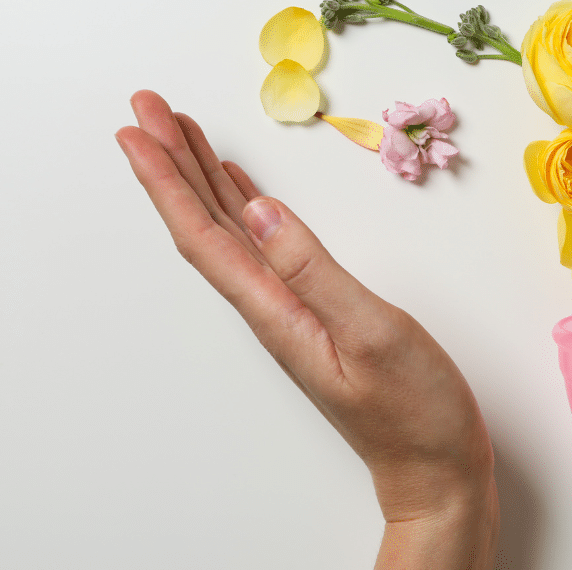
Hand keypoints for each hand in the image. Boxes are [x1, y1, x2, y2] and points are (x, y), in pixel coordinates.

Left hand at [116, 91, 496, 569]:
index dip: (167, 179)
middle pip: (206, 225)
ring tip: (181, 132)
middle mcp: (273, 307)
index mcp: (276, 310)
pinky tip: (241, 190)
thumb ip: (314, 270)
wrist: (433, 465)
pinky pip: (264, 246)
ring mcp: (293, 310)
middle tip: (147, 106)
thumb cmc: (412, 410)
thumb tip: (260, 209)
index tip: (138, 128)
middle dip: (172, 163)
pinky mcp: (317, 311)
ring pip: (233, 231)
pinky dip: (245, 208)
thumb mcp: (370, 334)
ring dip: (202, 179)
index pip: (205, 234)